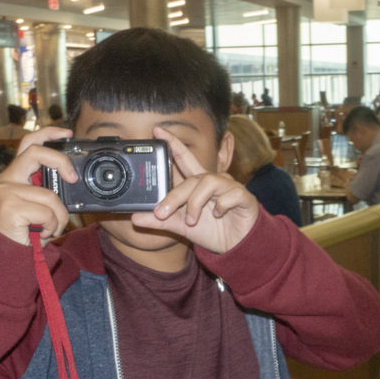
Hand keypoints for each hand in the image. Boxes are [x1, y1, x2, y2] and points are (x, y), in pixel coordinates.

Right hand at [0, 127, 77, 245]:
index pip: (29, 144)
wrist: (5, 254)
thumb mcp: (38, 204)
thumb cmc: (24, 230)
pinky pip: (46, 212)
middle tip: (73, 177)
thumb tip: (72, 178)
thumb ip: (47, 189)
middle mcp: (7, 179)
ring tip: (52, 228)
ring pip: (50, 195)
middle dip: (60, 162)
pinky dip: (52, 225)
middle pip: (36, 153)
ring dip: (59, 216)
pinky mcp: (10, 207)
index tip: (68, 134)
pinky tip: (42, 233)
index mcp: (15, 175)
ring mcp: (6, 192)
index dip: (48, 134)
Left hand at [131, 127, 259, 254]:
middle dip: (175, 195)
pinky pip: (231, 194)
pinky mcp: (244, 197)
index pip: (184, 159)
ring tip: (191, 220)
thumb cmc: (212, 231)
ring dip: (195, 203)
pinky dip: (221, 205)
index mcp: (198, 185)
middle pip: (192, 177)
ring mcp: (230, 187)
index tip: (157, 131)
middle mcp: (213, 181)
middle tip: (161, 212)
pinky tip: (219, 215)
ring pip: (209, 182)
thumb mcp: (181, 227)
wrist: (237, 247)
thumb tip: (135, 219)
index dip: (172, 144)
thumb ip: (160, 222)